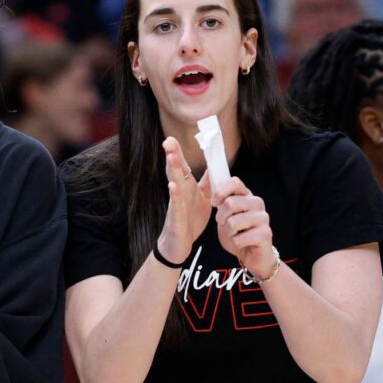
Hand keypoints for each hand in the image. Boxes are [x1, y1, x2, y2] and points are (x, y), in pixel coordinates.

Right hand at [157, 137, 211, 263]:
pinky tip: (173, 186)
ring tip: (171, 156)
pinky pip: (175, 205)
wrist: (179, 244)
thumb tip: (215, 168)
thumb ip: (208, 183)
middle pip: (176, 171)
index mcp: (186, 187)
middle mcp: (179, 192)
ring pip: (174, 184)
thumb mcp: (203, 199)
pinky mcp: (175, 218)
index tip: (172, 138)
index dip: (178, 152)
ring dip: (173, 170)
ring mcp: (176, 204)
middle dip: (172, 155)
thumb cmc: (189, 221)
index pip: (183, 166)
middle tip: (167, 140)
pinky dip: (175, 195)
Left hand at [212, 177, 275, 277]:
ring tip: (235, 234)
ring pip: (233, 222)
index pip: (234, 182)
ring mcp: (263, 218)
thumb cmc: (237, 232)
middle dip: (221, 217)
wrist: (251, 254)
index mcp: (246, 195)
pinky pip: (239, 238)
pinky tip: (243, 242)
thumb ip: (219, 197)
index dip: (220, 192)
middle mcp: (257, 203)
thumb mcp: (225, 212)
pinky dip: (236, 243)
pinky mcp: (265, 234)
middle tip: (225, 224)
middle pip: (230, 203)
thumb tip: (208, 176)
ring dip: (229, 232)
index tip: (214, 203)